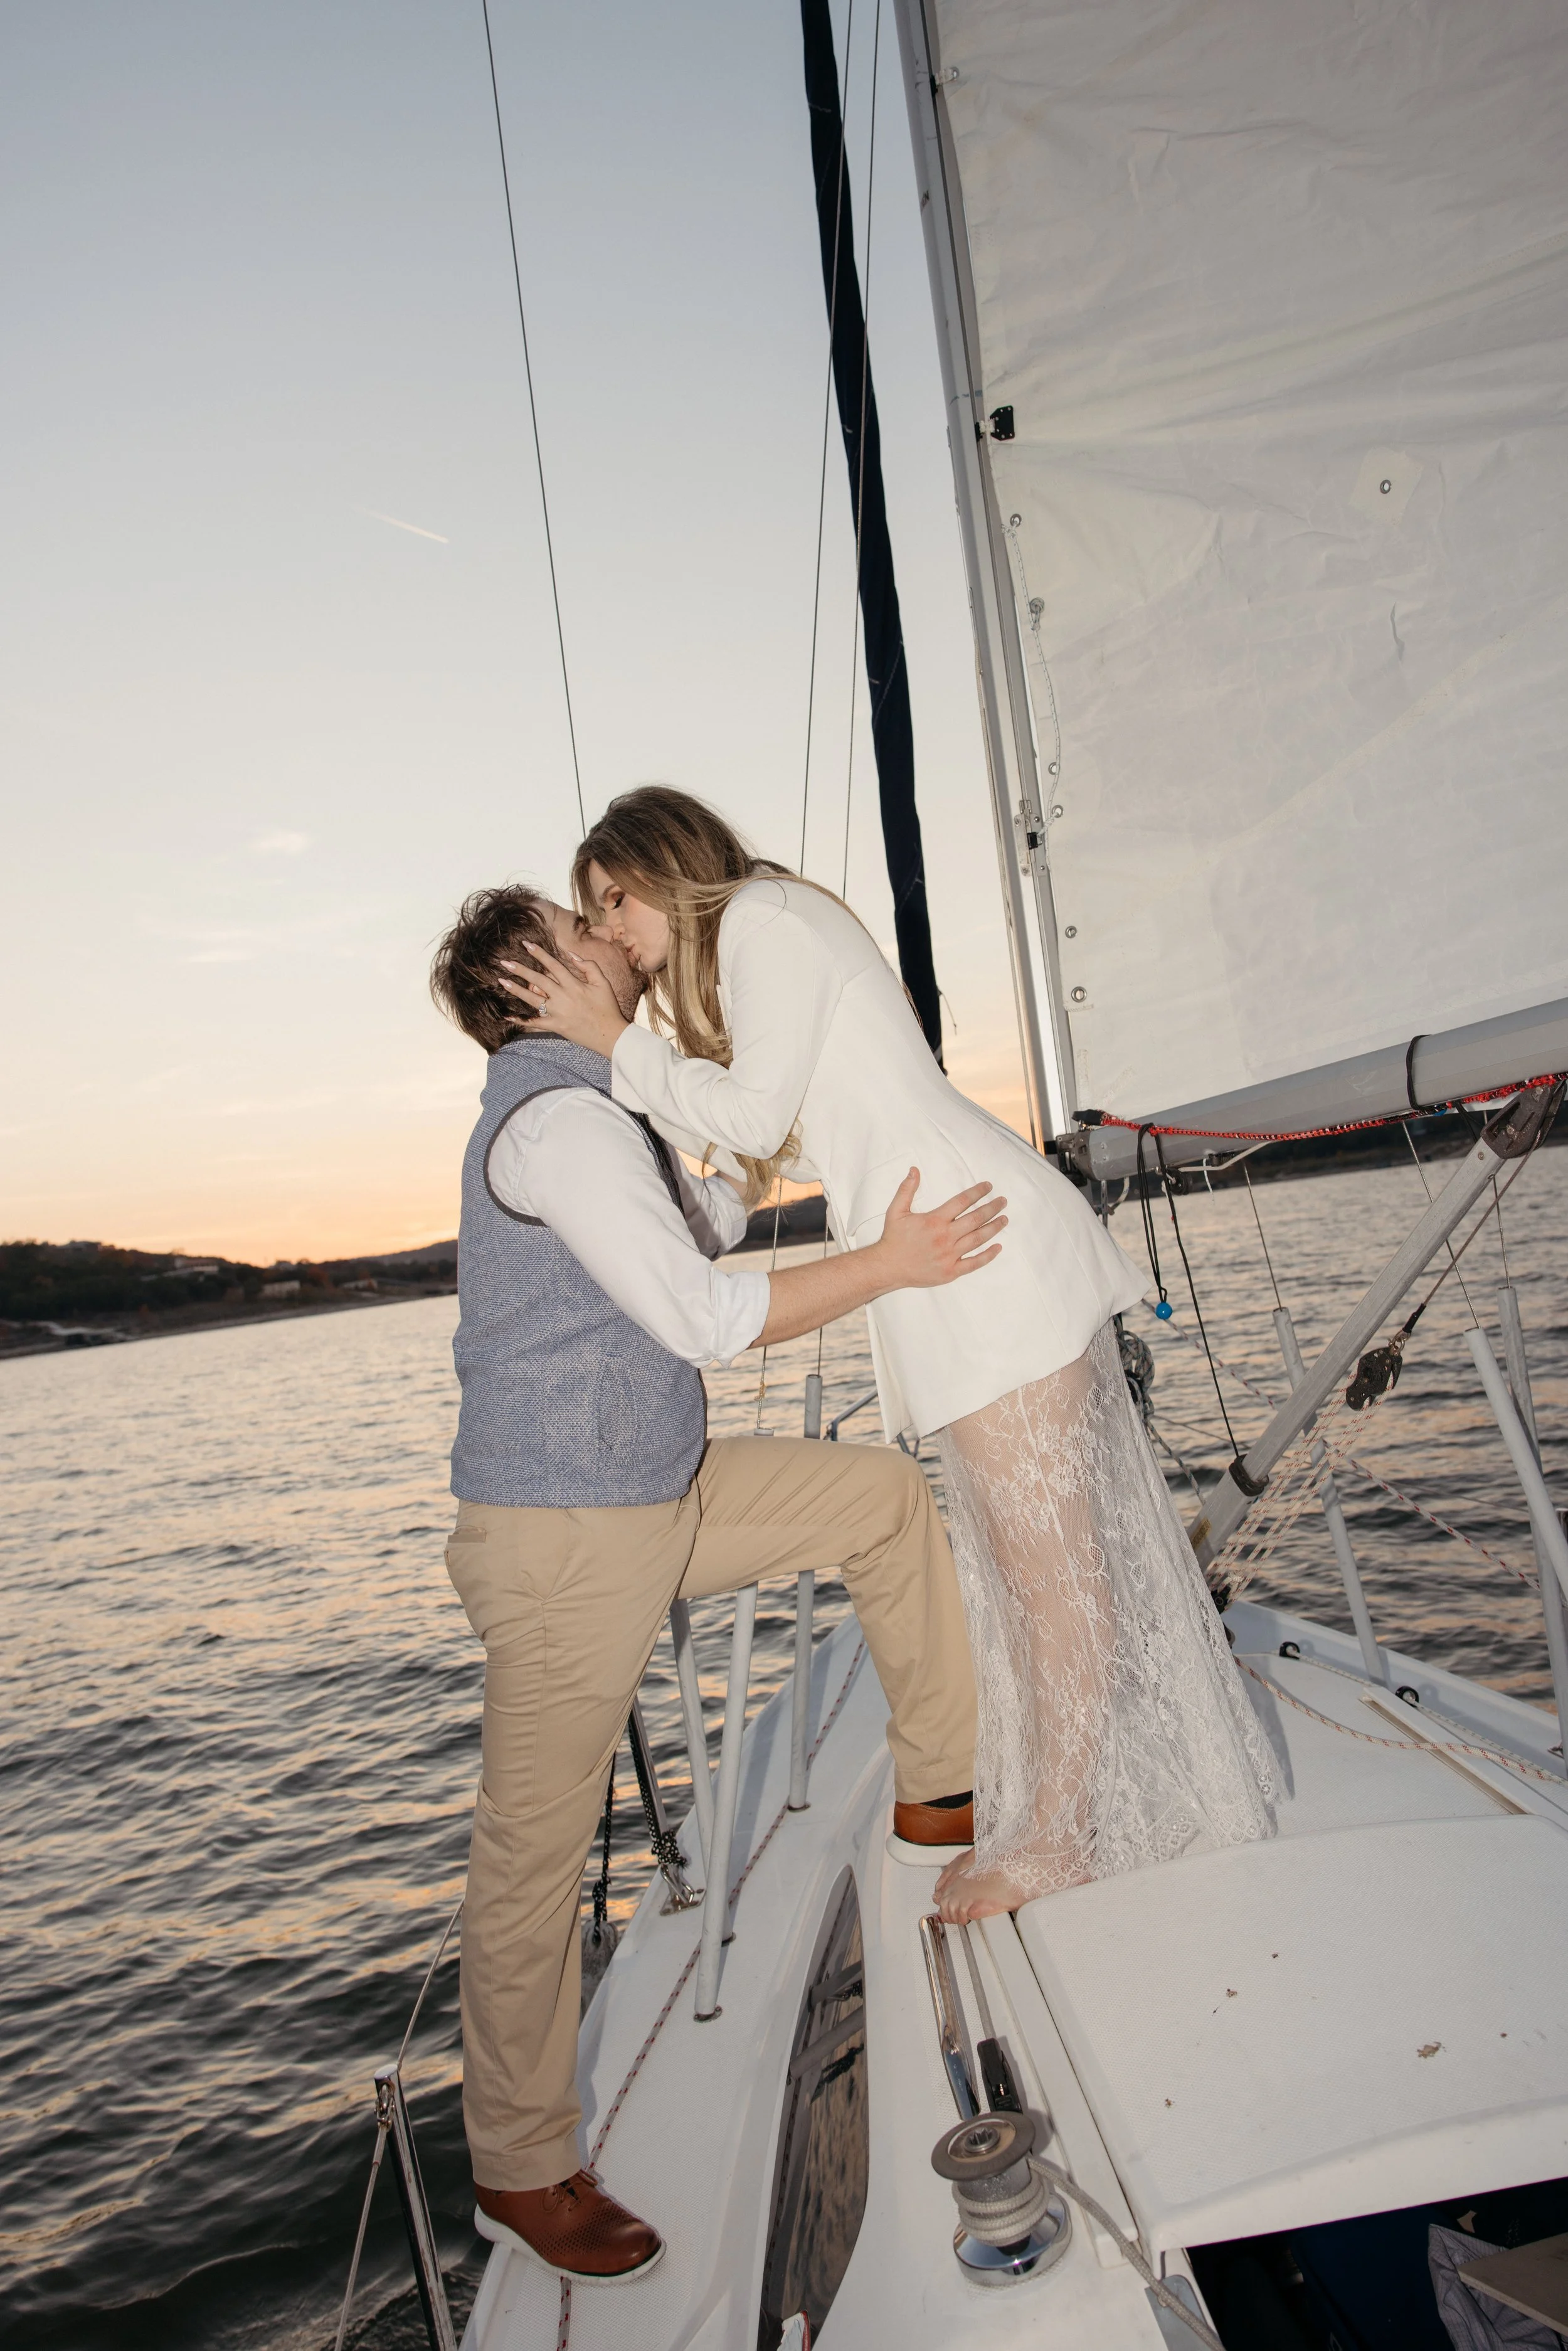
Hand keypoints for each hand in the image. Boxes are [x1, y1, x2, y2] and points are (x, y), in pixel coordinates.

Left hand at [495, 946, 628, 1056]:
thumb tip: (571, 955)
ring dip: (515, 990)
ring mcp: (557, 1013)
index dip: (539, 953)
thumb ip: (589, 966)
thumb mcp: (603, 983)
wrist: (610, 1035)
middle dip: (520, 970)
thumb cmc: (607, 1007)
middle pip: (537, 980)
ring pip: (532, 999)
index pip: (553, 965)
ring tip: (502, 981)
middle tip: (505, 962)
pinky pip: (534, 1023)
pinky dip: (521, 1020)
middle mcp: (562, 997)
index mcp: (574, 985)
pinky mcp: (555, 1026)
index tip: (526, 944)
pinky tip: (507, 1015)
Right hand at [868, 1169, 1005, 1292]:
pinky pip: (974, 1263)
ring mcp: (949, 1255)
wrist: (887, 1267)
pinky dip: (988, 1255)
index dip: (977, 1192)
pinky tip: (998, 1247)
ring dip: (993, 1228)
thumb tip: (914, 1170)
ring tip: (1004, 1219)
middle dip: (992, 1208)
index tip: (988, 1186)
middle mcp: (945, 1237)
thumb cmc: (893, 1238)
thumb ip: (906, 1189)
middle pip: (975, 1218)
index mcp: (935, 1220)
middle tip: (1003, 1201)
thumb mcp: (896, 1211)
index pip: (962, 1201)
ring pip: (978, 1239)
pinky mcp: (951, 1271)